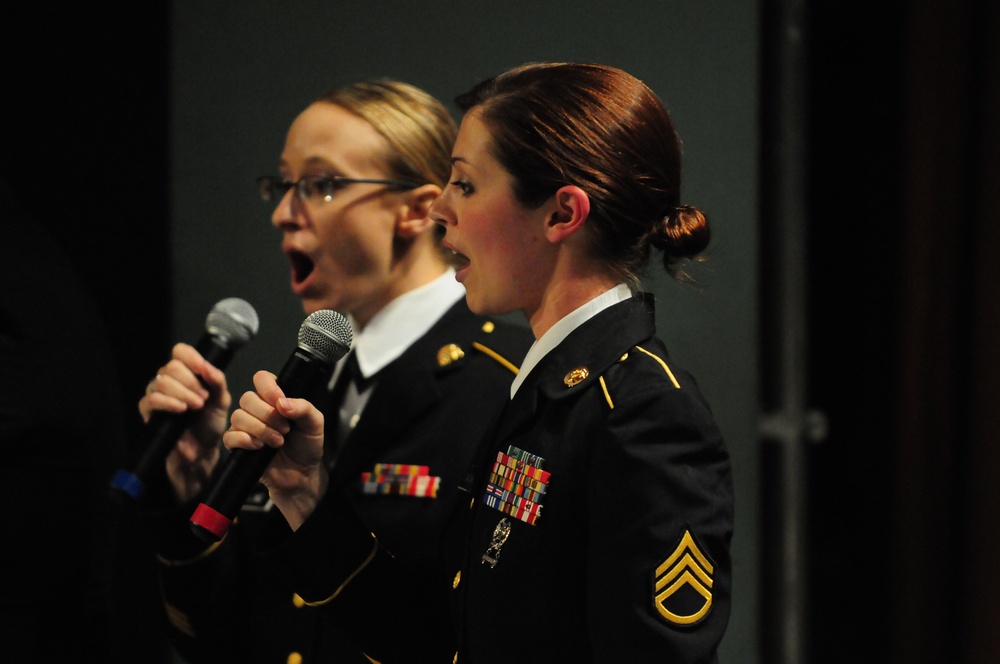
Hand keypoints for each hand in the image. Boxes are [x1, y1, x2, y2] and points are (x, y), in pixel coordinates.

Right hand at [138, 342, 229, 502]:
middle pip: (171, 366)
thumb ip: (217, 381)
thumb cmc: (210, 425)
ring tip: (196, 406)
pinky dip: (167, 402)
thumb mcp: (221, 401)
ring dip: (182, 393)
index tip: (203, 369)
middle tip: (203, 399)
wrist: (202, 452)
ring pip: (161, 381)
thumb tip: (207, 366)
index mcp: (188, 374)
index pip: (180, 352)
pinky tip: (181, 409)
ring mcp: (158, 396)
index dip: (190, 357)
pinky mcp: (149, 413)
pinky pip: (150, 400)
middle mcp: (170, 382)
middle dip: (190, 381)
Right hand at [223, 369, 327, 529]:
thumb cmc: (307, 445)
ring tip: (278, 441)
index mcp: (275, 398)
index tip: (279, 401)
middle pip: (247, 398)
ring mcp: (246, 426)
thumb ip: (303, 407)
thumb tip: (283, 403)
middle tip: (285, 429)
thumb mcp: (315, 423)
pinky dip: (244, 440)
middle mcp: (259, 409)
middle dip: (267, 415)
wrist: (302, 474)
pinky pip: (229, 436)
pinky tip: (259, 447)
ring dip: (260, 429)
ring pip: (238, 416)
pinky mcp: (238, 444)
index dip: (268, 388)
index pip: (262, 379)